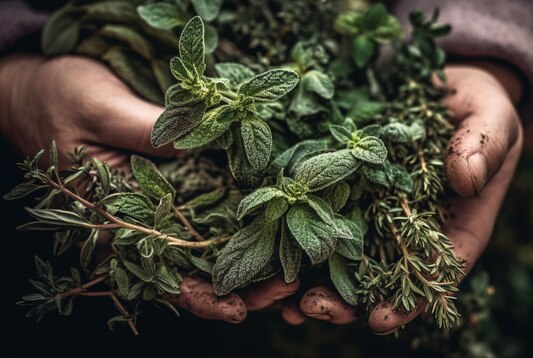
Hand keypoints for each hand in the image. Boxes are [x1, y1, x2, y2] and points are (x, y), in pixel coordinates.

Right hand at [0, 54, 298, 321]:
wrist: (45, 87)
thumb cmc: (59, 97)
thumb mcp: (99, 107)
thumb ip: (145, 127)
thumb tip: (201, 141)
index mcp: (113, 218)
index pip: (158, 274)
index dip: (199, 296)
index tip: (236, 309)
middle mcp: (142, 220)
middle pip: (194, 268)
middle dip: (242, 285)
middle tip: (287, 286)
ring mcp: (162, 203)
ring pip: (209, 243)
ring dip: (252, 258)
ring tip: (293, 268)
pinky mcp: (178, 181)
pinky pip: (213, 205)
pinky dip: (245, 218)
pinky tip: (278, 222)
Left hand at [295, 63, 523, 332]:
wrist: (447, 89)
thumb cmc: (480, 109)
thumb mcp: (492, 121)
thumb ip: (484, 148)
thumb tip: (466, 178)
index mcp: (457, 226)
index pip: (435, 275)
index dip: (409, 302)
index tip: (379, 320)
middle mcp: (414, 230)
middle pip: (382, 279)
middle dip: (347, 302)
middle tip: (311, 309)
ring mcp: (380, 212)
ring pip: (349, 258)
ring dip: (315, 280)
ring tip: (282, 298)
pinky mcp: (354, 189)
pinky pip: (328, 216)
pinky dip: (302, 236)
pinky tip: (273, 250)